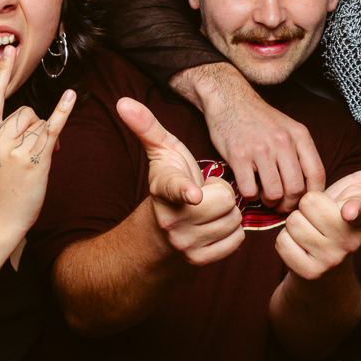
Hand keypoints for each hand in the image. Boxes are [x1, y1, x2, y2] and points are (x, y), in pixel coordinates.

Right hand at [0, 46, 75, 234]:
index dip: (2, 72)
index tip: (10, 50)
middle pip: (25, 111)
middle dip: (32, 127)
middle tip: (29, 151)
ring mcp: (16, 148)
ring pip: (38, 122)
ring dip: (42, 138)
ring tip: (34, 161)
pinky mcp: (35, 160)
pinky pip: (52, 128)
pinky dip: (62, 112)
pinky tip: (71, 96)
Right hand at [116, 97, 243, 265]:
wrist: (163, 228)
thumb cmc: (170, 181)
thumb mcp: (161, 152)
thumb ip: (146, 126)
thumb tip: (122, 101)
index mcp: (164, 190)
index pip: (177, 189)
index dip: (186, 191)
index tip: (193, 194)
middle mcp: (172, 220)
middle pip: (227, 200)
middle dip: (223, 194)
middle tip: (205, 194)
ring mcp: (185, 244)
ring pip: (234, 220)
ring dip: (228, 214)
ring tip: (209, 210)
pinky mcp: (200, 260)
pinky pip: (237, 239)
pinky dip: (232, 232)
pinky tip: (214, 226)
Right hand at [186, 64, 324, 211]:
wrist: (229, 99)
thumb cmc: (259, 119)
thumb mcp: (288, 128)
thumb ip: (300, 152)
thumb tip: (308, 187)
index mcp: (299, 136)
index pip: (317, 174)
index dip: (312, 195)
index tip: (303, 201)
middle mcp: (283, 142)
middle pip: (296, 190)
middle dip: (289, 204)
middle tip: (281, 205)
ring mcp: (260, 149)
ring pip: (275, 194)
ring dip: (270, 202)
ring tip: (265, 197)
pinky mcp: (239, 156)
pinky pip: (250, 190)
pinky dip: (250, 196)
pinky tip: (249, 188)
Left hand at [275, 146, 360, 280]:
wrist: (327, 259)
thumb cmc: (345, 214)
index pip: (358, 209)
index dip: (353, 209)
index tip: (349, 210)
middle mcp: (350, 242)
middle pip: (308, 203)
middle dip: (308, 206)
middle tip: (320, 216)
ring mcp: (330, 260)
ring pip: (293, 222)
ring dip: (296, 224)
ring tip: (311, 230)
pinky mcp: (308, 273)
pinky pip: (281, 242)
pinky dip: (286, 242)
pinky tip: (302, 246)